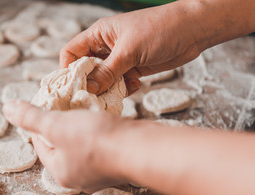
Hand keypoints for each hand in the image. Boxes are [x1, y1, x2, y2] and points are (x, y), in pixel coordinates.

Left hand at [3, 100, 128, 191]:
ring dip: (81, 125)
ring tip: (82, 107)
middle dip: (62, 123)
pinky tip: (101, 117)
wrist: (140, 149)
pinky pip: (100, 144)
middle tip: (65, 104)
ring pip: (82, 144)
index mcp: (60, 171)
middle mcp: (78, 177)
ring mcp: (99, 172)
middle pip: (62, 144)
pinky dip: (98, 130)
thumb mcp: (56, 124)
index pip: (40, 143)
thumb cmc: (95, 139)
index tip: (46, 104)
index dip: (40, 121)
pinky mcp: (116, 163)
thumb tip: (7, 108)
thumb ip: (31, 117)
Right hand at [60, 1, 203, 95]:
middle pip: (86, 69)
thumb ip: (108, 71)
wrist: (192, 30)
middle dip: (89, 84)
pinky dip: (124, 88)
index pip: (71, 52)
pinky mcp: (133, 68)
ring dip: (108, 89)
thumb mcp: (129, 51)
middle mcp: (106, 47)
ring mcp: (119, 59)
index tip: (71, 87)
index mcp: (98, 35)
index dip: (67, 69)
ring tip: (117, 93)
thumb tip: (88, 89)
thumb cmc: (159, 29)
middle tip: (93, 98)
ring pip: (103, 79)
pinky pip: (120, 83)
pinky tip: (135, 85)